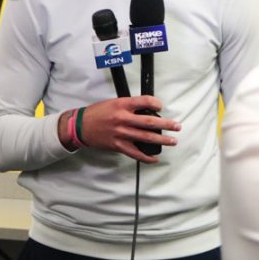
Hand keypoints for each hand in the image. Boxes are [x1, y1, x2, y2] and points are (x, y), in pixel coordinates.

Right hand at [61, 96, 180, 162]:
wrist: (81, 126)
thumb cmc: (97, 113)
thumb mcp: (113, 103)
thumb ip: (129, 106)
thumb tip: (147, 111)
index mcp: (122, 105)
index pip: (144, 101)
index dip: (156, 103)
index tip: (161, 106)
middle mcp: (123, 118)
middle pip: (150, 122)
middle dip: (166, 124)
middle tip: (177, 126)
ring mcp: (121, 133)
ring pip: (146, 137)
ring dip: (162, 140)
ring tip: (172, 141)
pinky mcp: (118, 145)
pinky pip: (135, 153)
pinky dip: (146, 157)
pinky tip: (155, 158)